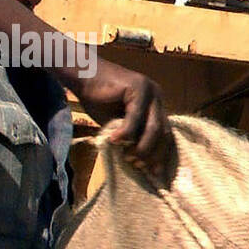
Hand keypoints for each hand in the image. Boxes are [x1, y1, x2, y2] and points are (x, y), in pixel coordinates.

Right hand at [73, 59, 174, 181]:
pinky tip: (114, 140)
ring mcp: (150, 91)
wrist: (82, 74)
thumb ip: (131, 137)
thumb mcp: (118, 123)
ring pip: (153, 127)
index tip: (155, 174)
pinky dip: (126, 132)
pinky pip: (135, 117)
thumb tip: (140, 164)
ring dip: (142, 146)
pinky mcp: (138, 87)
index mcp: (156, 106)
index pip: (166, 134)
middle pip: (164, 132)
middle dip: (154, 154)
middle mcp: (158, 97)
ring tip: (129, 158)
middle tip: (142, 169)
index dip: (162, 155)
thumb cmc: (98, 99)